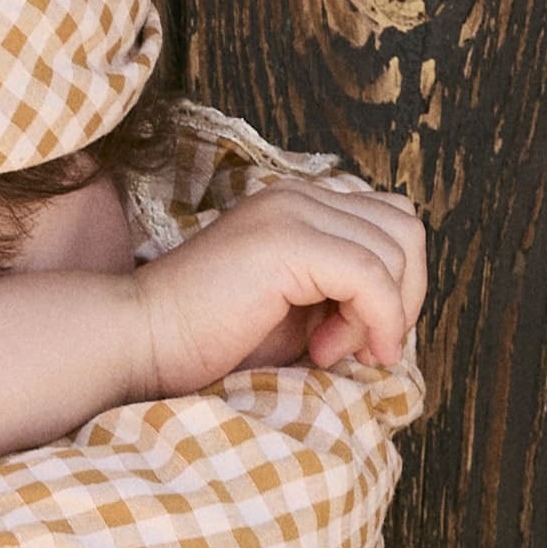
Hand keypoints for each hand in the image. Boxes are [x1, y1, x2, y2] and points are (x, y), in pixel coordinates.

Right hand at [130, 178, 425, 397]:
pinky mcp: (285, 240)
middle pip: (406, 229)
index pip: (392, 223)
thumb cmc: (208, 340)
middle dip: (399, 298)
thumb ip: (345, 296)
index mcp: (300, 204)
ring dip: (378, 315)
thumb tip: (401, 314)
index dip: (394, 286)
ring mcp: (292, 210)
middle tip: (351, 347)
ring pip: (395, 250)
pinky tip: (328, 352)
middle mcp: (300, 194)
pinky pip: (371, 276)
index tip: (354, 339)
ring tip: (325, 350)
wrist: (140, 341)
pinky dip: (373, 321)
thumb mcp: (297, 313)